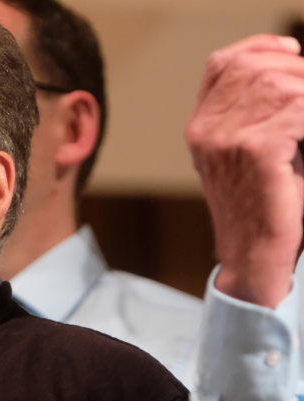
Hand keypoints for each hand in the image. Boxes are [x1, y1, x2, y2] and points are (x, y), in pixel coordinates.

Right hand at [187, 34, 303, 306]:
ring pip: (282, 84)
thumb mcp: (246, 154)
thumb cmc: (261, 208)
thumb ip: (253, 115)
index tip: (291, 52)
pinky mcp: (255, 151)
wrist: (253, 256)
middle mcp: (206, 130)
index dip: (259, 48)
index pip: (223, 64)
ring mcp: (226, 140)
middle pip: (255, 68)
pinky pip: (298, 109)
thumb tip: (293, 74)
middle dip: (296, 71)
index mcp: (201, 128)